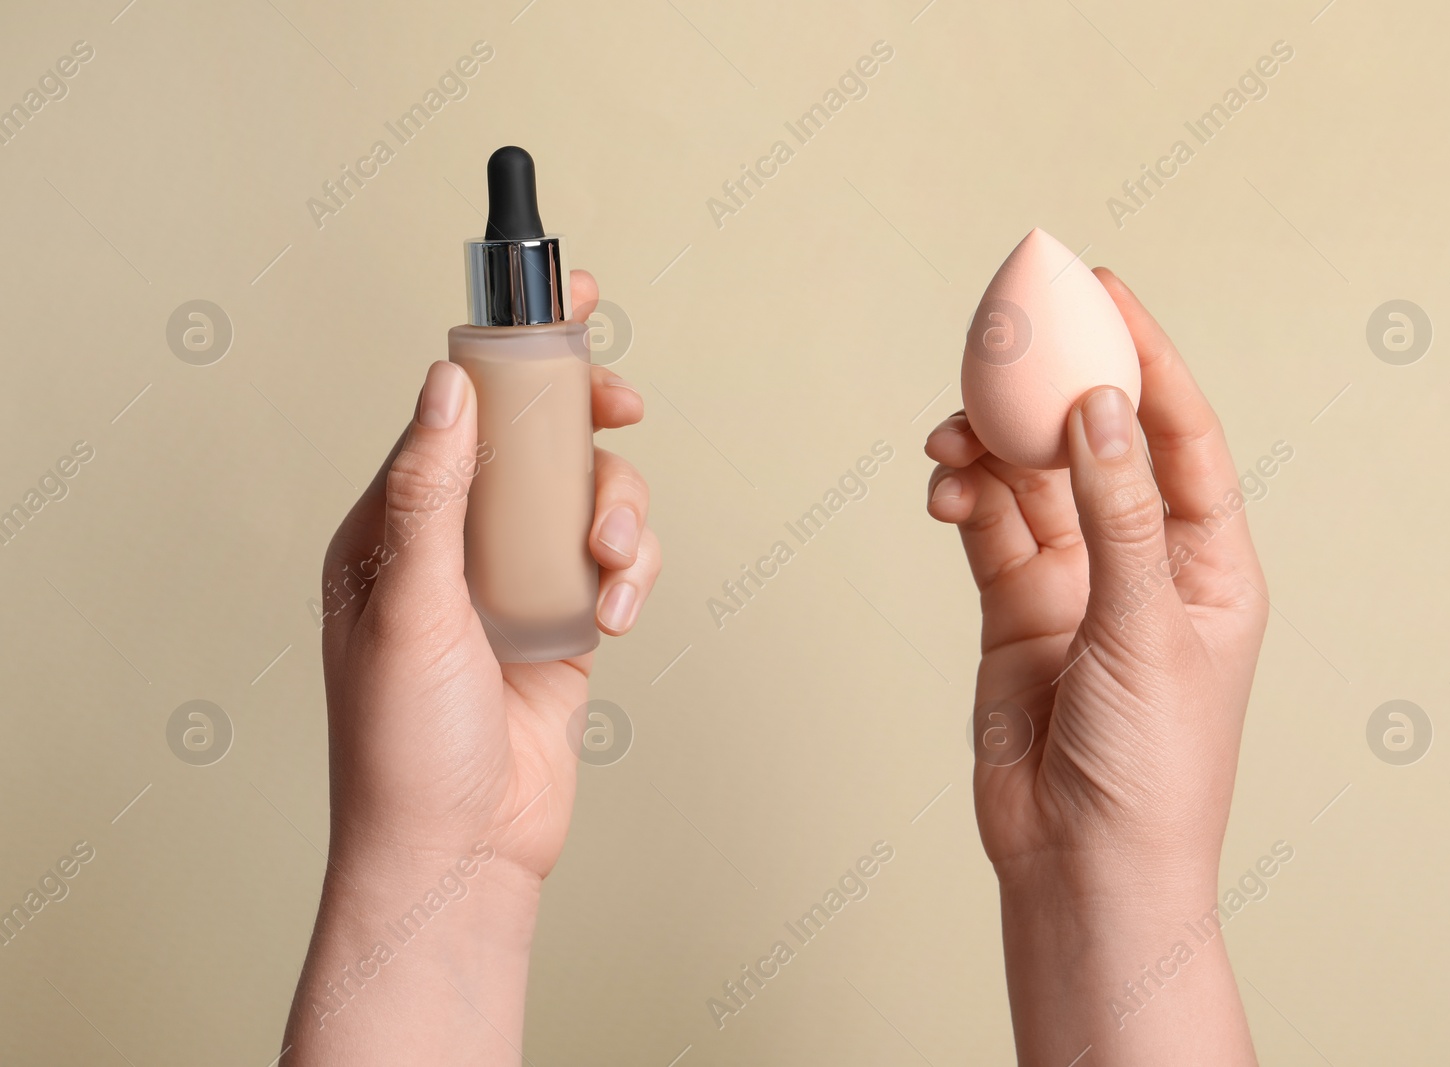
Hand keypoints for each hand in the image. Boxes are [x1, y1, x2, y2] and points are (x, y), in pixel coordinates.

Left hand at [284, 271, 660, 1064]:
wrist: (458, 852)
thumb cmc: (404, 745)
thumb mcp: (406, 607)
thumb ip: (430, 491)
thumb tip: (443, 380)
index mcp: (396, 526)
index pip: (457, 411)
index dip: (509, 351)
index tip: (562, 297)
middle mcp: (457, 542)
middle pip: (535, 441)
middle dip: (582, 422)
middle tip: (619, 409)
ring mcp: (515, 580)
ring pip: (587, 497)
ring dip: (616, 516)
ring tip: (608, 570)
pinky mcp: (566, 619)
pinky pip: (614, 560)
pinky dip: (630, 573)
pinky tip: (616, 612)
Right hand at [926, 268, 1265, 1064]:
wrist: (1085, 866)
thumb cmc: (1151, 766)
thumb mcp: (1145, 629)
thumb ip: (1116, 515)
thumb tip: (1099, 405)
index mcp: (1209, 561)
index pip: (1179, 435)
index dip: (1145, 358)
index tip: (1102, 293)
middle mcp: (1142, 561)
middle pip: (1097, 445)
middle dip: (1054, 390)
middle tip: (1007, 334)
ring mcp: (1075, 585)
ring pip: (1031, 483)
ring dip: (993, 449)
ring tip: (954, 438)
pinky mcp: (1016, 610)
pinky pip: (988, 531)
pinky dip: (966, 501)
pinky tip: (947, 490)